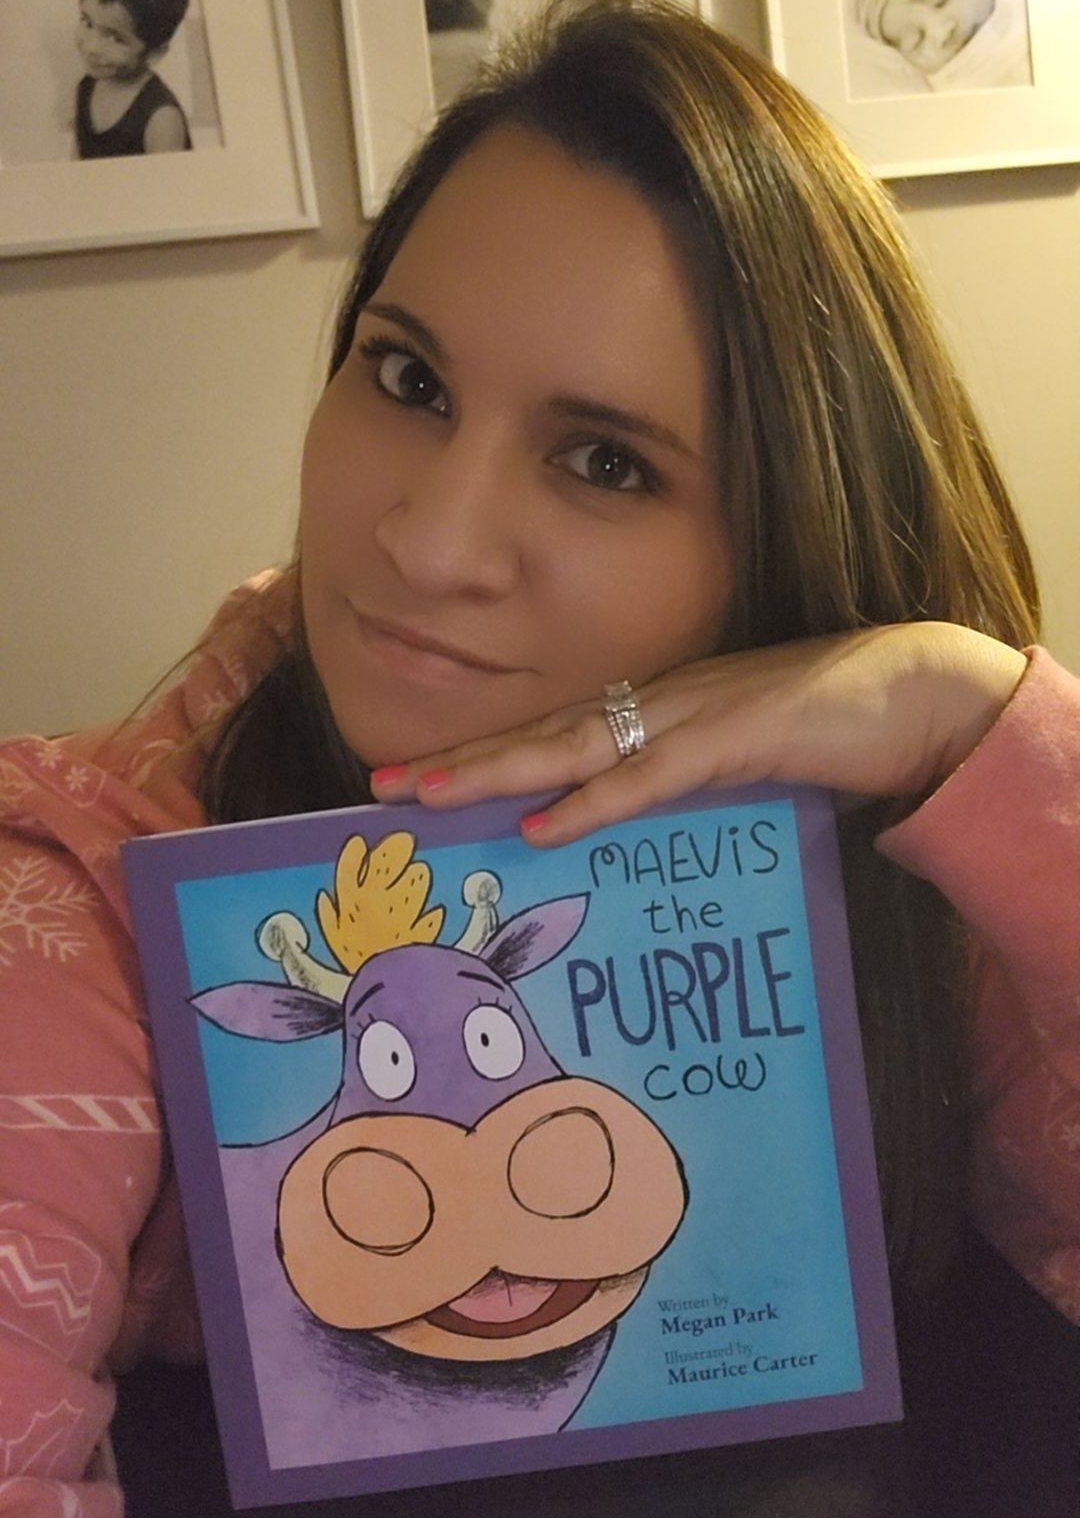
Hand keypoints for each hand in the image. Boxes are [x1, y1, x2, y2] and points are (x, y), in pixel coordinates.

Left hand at [370, 623, 1027, 846]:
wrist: (913, 693)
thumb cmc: (826, 729)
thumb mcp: (733, 762)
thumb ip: (676, 783)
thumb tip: (612, 822)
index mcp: (655, 709)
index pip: (551, 733)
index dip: (480, 757)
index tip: (413, 782)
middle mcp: (658, 703)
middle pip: (538, 733)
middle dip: (457, 763)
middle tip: (381, 790)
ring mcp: (692, 715)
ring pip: (572, 745)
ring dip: (494, 772)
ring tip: (425, 797)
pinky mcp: (735, 739)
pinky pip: (649, 775)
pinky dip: (591, 801)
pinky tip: (539, 824)